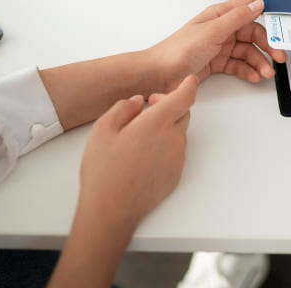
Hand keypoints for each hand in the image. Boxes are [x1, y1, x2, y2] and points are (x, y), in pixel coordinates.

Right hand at [75, 75, 198, 229]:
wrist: (111, 210)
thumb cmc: (104, 170)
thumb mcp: (102, 129)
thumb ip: (122, 108)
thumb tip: (137, 102)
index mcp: (157, 123)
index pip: (185, 97)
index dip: (188, 85)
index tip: (189, 80)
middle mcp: (173, 139)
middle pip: (183, 113)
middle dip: (170, 104)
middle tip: (148, 107)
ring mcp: (177, 159)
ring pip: (178, 133)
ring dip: (166, 127)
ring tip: (139, 135)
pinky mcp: (176, 175)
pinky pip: (175, 152)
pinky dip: (165, 146)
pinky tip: (143, 155)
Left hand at [148, 0, 286, 87]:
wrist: (159, 74)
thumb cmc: (179, 49)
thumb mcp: (213, 31)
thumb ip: (237, 18)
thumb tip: (258, 3)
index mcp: (219, 15)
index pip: (249, 10)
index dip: (267, 18)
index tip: (282, 30)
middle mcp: (221, 29)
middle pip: (252, 35)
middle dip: (267, 46)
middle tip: (280, 58)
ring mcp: (220, 46)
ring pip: (247, 52)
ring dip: (259, 62)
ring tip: (267, 73)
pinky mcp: (217, 62)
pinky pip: (238, 65)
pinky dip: (248, 70)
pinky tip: (254, 77)